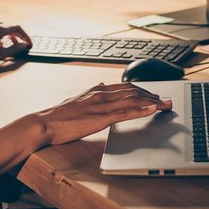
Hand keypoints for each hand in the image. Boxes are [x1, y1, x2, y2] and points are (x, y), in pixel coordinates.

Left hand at [0, 23, 31, 69]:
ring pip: (4, 30)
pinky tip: (1, 47)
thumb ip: (14, 49)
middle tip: (24, 44)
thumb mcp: (1, 54)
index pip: (18, 28)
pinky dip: (3, 38)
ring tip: (14, 46)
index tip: (29, 44)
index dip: (25, 36)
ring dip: (11, 37)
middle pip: (11, 28)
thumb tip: (23, 45)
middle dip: (19, 36)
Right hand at [36, 83, 172, 145]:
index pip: (124, 87)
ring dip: (151, 102)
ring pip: (132, 100)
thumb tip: (99, 84)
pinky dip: (141, 110)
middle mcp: (100, 94)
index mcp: (95, 90)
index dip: (141, 90)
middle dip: (151, 95)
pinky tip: (151, 110)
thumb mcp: (75, 100)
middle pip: (132, 91)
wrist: (43, 124)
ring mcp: (100, 105)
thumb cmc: (56, 116)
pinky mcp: (100, 118)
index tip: (153, 94)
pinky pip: (125, 112)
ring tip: (165, 105)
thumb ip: (89, 93)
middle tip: (165, 100)